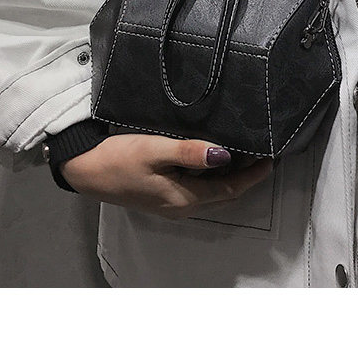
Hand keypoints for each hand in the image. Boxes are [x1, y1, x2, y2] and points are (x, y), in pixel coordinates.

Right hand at [59, 134, 273, 218]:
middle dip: (247, 177)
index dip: (253, 176)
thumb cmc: (118, 159)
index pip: (230, 189)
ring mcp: (172, 204)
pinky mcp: (163, 195)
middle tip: (262, 153)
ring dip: (230, 176)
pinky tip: (212, 157)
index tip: (271, 159)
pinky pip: (198, 189)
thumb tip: (224, 155)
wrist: (86, 170)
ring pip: (213, 192)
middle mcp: (182, 207)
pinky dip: (212, 176)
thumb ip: (190, 152)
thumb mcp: (156, 150)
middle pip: (225, 194)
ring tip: (244, 152)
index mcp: (184, 199)